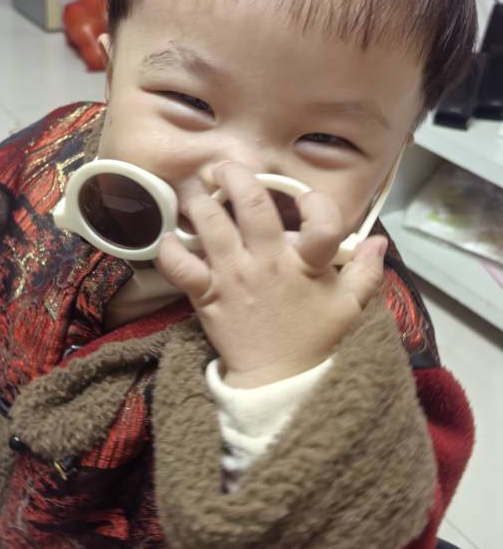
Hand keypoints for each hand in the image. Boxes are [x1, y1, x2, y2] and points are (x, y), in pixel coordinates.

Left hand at [156, 162, 386, 386]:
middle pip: (252, 206)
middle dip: (235, 176)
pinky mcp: (206, 294)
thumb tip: (378, 239)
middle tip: (225, 169)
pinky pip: (180, 266)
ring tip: (198, 195)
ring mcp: (234, 276)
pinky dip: (170, 249)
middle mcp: (268, 262)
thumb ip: (366, 270)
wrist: (278, 379)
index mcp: (308, 264)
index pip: (322, 221)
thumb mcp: (350, 305)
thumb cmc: (314, 337)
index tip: (305, 198)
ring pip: (210, 225)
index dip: (316, 201)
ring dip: (201, 203)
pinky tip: (171, 237)